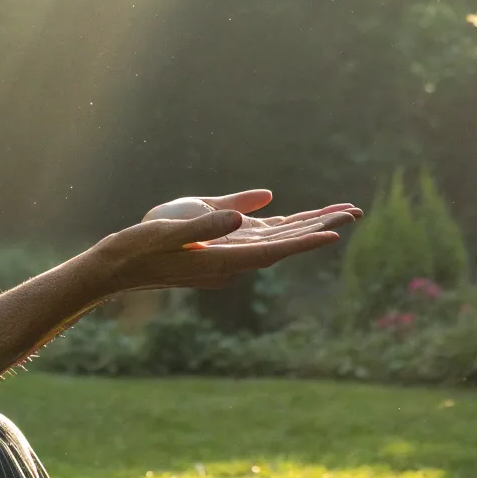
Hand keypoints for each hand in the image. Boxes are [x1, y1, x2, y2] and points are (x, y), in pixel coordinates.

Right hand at [87, 190, 359, 293]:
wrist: (121, 265)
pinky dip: (285, 225)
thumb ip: (207, 224)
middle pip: (286, 242)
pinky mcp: (222, 246)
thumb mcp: (171, 231)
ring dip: (308, 223)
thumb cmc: (142, 246)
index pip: (275, 249)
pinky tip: (298, 217)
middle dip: (320, 226)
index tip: (336, 233)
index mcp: (224, 259)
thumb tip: (241, 218)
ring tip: (340, 212)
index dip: (305, 241)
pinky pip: (262, 235)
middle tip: (356, 212)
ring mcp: (229, 253)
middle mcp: (234, 259)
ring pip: (279, 237)